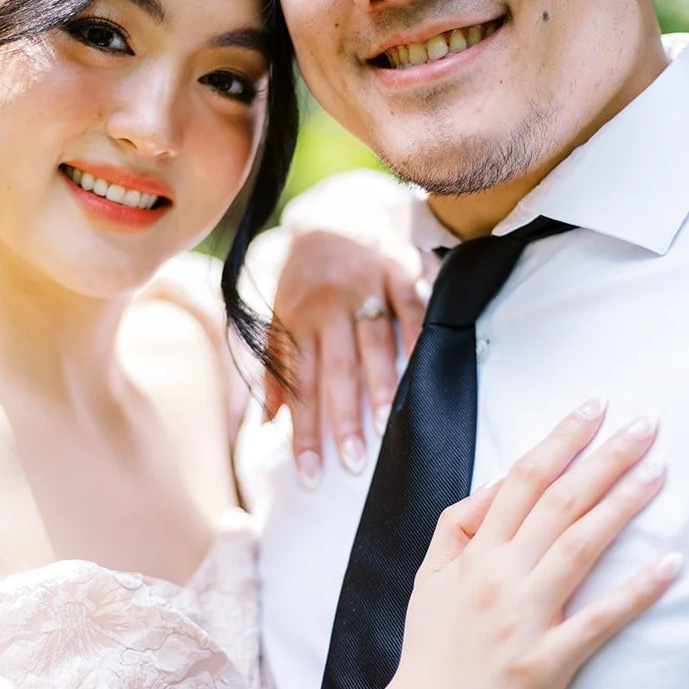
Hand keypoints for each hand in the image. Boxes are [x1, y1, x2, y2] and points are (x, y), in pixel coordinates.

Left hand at [264, 230, 425, 482]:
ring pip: (373, 342)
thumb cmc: (303, 279)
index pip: (297, 386)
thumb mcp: (277, 316)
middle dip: (343, 418)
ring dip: (380, 386)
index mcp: (295, 319)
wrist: (334, 214)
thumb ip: (274, 369)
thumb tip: (267, 424)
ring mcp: (365, 287)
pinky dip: (416, 337)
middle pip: (335, 369)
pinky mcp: (398, 272)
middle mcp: (328, 304)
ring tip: (387, 426)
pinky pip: (410, 309)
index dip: (302, 432)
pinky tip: (422, 368)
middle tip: (353, 462)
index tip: (309, 473)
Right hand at [385, 401, 676, 688]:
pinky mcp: (547, 663)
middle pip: (560, 501)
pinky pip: (599, 620)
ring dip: (623, 503)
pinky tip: (670, 564)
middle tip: (647, 423)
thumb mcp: (426, 579)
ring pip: (581, 545)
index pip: (523, 479)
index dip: (561, 439)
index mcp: (474, 554)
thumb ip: (458, 527)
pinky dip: (636, 590)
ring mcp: (525, 619)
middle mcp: (500, 576)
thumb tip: (498, 486)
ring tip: (660, 470)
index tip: (594, 407)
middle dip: (605, 456)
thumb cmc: (428, 656)